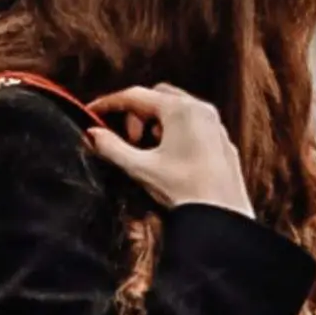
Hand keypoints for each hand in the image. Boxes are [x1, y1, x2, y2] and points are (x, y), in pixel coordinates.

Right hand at [85, 85, 254, 217]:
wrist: (224, 219)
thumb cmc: (185, 192)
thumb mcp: (141, 169)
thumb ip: (112, 148)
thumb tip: (92, 134)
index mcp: (180, 110)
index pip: (135, 95)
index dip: (109, 103)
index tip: (91, 111)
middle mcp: (201, 109)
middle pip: (158, 96)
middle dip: (137, 113)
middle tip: (129, 141)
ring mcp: (215, 125)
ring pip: (177, 109)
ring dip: (156, 123)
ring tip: (149, 151)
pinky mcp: (222, 142)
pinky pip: (194, 125)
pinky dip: (175, 132)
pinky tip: (170, 158)